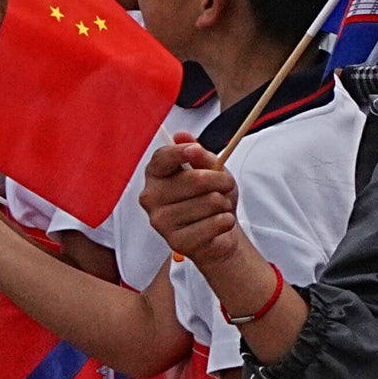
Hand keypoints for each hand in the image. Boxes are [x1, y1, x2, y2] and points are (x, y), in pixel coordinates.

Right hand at [136, 135, 250, 269]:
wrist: (218, 232)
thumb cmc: (210, 197)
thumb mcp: (211, 169)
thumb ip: (199, 154)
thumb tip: (181, 136)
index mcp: (155, 175)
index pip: (162, 158)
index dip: (180, 152)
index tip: (196, 150)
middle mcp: (151, 198)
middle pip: (195, 179)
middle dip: (222, 181)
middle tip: (226, 187)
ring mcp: (161, 221)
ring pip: (210, 202)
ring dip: (224, 203)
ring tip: (219, 209)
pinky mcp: (176, 242)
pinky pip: (215, 223)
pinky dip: (226, 221)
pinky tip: (219, 224)